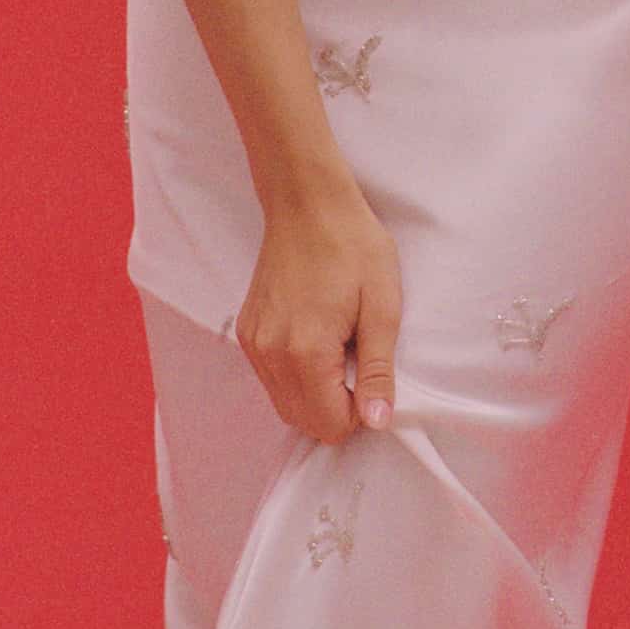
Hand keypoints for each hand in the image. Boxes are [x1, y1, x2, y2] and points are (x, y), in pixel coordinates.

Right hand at [234, 172, 403, 443]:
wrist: (307, 202)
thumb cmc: (352, 246)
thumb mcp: (382, 306)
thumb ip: (377, 370)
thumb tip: (376, 421)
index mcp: (305, 351)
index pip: (328, 425)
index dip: (358, 414)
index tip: (371, 378)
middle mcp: (270, 354)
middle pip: (302, 421)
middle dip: (335, 409)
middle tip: (358, 364)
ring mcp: (253, 343)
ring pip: (284, 403)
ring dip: (314, 395)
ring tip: (339, 349)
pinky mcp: (247, 332)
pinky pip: (270, 379)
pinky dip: (295, 377)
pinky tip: (316, 341)